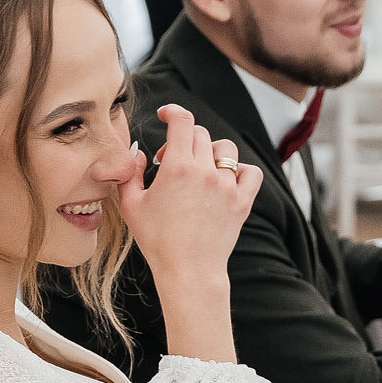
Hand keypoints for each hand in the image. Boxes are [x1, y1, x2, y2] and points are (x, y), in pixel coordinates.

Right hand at [119, 104, 262, 282]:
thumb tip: (139, 154)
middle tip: (172, 164)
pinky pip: (250, 173)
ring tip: (198, 171)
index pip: (182, 121)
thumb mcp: (131, 206)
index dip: (173, 111)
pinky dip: (240, 172)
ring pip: (225, 150)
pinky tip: (226, 181)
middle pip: (201, 135)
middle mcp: (205, 172)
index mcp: (178, 168)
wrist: (188, 271)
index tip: (166, 115)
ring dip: (210, 153)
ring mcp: (227, 186)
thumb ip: (131, 174)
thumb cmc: (157, 241)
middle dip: (183, 141)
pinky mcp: (242, 202)